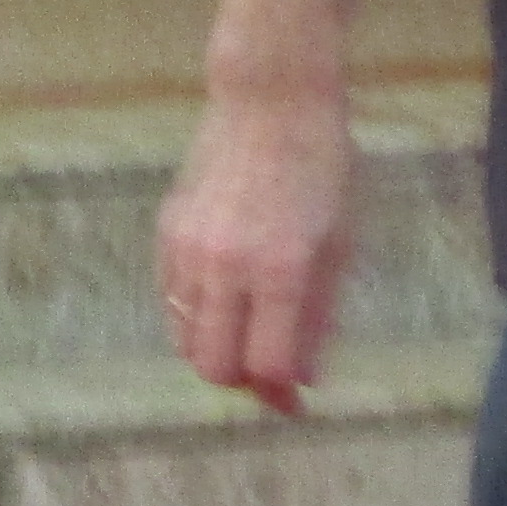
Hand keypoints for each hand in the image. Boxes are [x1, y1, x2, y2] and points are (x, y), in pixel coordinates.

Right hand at [159, 85, 355, 414]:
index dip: (279, 393)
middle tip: (269, 376)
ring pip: (184, 339)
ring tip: (249, 338)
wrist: (270, 103)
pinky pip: (171, 301)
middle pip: (213, 365)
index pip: (264, 363)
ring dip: (215, 352)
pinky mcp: (166, 233)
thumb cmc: (323, 168)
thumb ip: (318, 314)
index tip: (295, 402)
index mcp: (282, 269)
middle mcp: (227, 266)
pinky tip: (225, 303)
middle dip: (241, 381)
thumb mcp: (340, 242)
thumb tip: (301, 377)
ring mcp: (189, 250)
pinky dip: (194, 318)